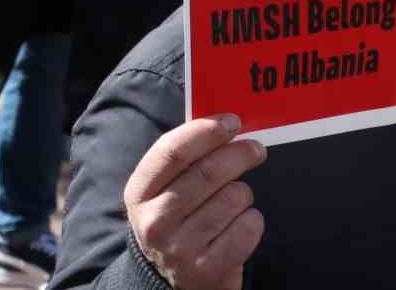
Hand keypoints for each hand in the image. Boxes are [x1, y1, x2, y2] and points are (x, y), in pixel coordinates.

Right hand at [123, 114, 266, 289]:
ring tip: (236, 198)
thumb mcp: (163, 192)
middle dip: (238, 154)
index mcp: (139, 193)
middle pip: (207, 172)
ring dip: (243, 192)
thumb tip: (223, 127)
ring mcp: (180, 248)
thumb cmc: (175, 222)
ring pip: (232, 198)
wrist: (172, 281)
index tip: (231, 122)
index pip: (172, 152)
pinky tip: (240, 222)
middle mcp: (155, 222)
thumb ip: (184, 160)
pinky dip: (252, 219)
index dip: (205, 131)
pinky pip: (247, 228)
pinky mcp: (208, 269)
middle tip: (255, 148)